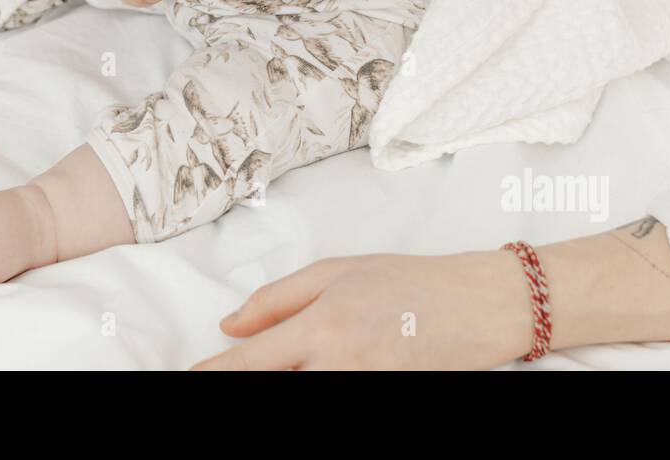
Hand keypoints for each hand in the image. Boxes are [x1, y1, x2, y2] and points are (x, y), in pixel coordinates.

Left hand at [192, 252, 533, 369]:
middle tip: (240, 369)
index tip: (191, 379)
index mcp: (321, 325)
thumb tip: (228, 326)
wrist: (478, 305)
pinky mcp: (381, 397)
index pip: (248, 365)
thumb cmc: (409, 281)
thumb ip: (276, 300)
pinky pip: (332, 397)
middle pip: (271, 387)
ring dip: (288, 379)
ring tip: (291, 359)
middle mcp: (337, 365)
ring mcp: (362, 387)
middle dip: (248, 380)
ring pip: (302, 393)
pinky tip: (320, 366)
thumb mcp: (336, 272)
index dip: (213, 376)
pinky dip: (317, 383)